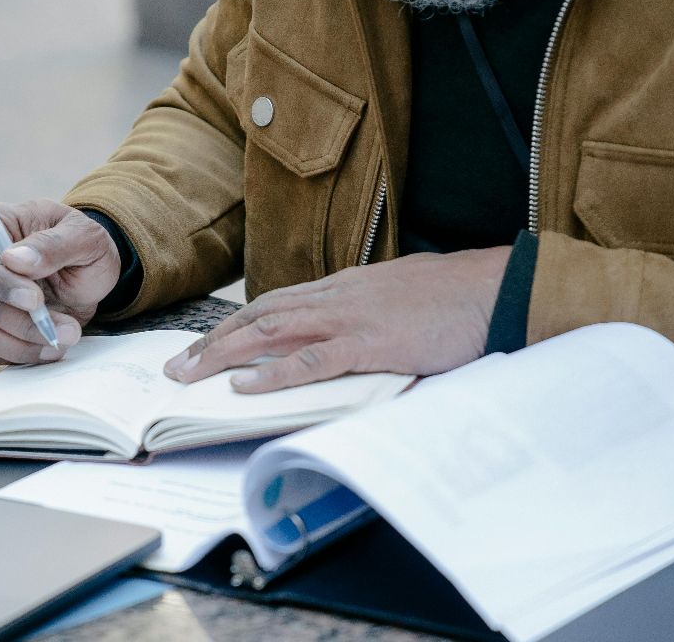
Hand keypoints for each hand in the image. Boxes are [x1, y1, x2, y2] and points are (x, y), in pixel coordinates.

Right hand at [0, 199, 120, 365]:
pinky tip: (47, 348)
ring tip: (63, 339)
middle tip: (64, 329)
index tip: (35, 300)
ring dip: (21, 345)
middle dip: (20, 322)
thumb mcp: (82, 235)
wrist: (86, 270)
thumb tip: (15, 259)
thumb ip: (53, 244)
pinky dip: (17, 355)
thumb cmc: (79, 243)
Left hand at [162, 248, 510, 391]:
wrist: (496, 288)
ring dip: (224, 354)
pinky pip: (311, 360)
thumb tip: (352, 339)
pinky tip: (245, 386)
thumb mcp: (400, 300)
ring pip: (271, 332)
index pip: (275, 304)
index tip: (205, 345)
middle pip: (259, 315)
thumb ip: (369, 316)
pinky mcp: (370, 343)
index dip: (236, 324)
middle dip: (213, 341)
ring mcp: (350, 317)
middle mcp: (337, 296)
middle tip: (177, 366)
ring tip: (190, 375)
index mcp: (344, 287)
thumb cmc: (456, 299)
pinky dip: (274, 374)